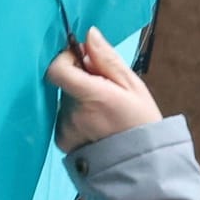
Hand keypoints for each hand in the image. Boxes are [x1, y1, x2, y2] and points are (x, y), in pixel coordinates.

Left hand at [46, 27, 162, 151]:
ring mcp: (66, 128)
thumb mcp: (133, 86)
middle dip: (81, 81)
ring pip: (65, 100)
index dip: (65, 59)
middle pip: (65, 83)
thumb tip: (89, 35)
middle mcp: (74, 113)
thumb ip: (107, 59)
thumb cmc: (141, 123)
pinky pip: (63, 117)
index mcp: (93, 96)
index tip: (81, 59)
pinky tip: (96, 126)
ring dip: (80, 100)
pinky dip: (76, 117)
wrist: (141, 164)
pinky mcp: (62, 140)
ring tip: (104, 114)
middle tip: (105, 93)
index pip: (57, 69)